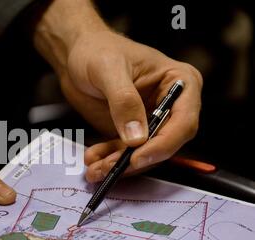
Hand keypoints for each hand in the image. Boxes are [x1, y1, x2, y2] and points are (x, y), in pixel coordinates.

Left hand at [33, 0, 201, 181]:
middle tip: (110, 168)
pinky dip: (109, 159)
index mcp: (180, 82)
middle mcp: (171, 105)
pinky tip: (93, 161)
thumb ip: (124, 101)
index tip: (138, 156)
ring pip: (143, 153)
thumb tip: (137, 137)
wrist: (76, 56)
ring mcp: (151, 121)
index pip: (183, 121)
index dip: (163, 144)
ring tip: (95, 168)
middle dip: (137, 159)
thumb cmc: (98, 51)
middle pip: (165, 143)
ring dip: (119, 165)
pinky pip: (124, 153)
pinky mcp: (131, 132)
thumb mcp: (109, 70)